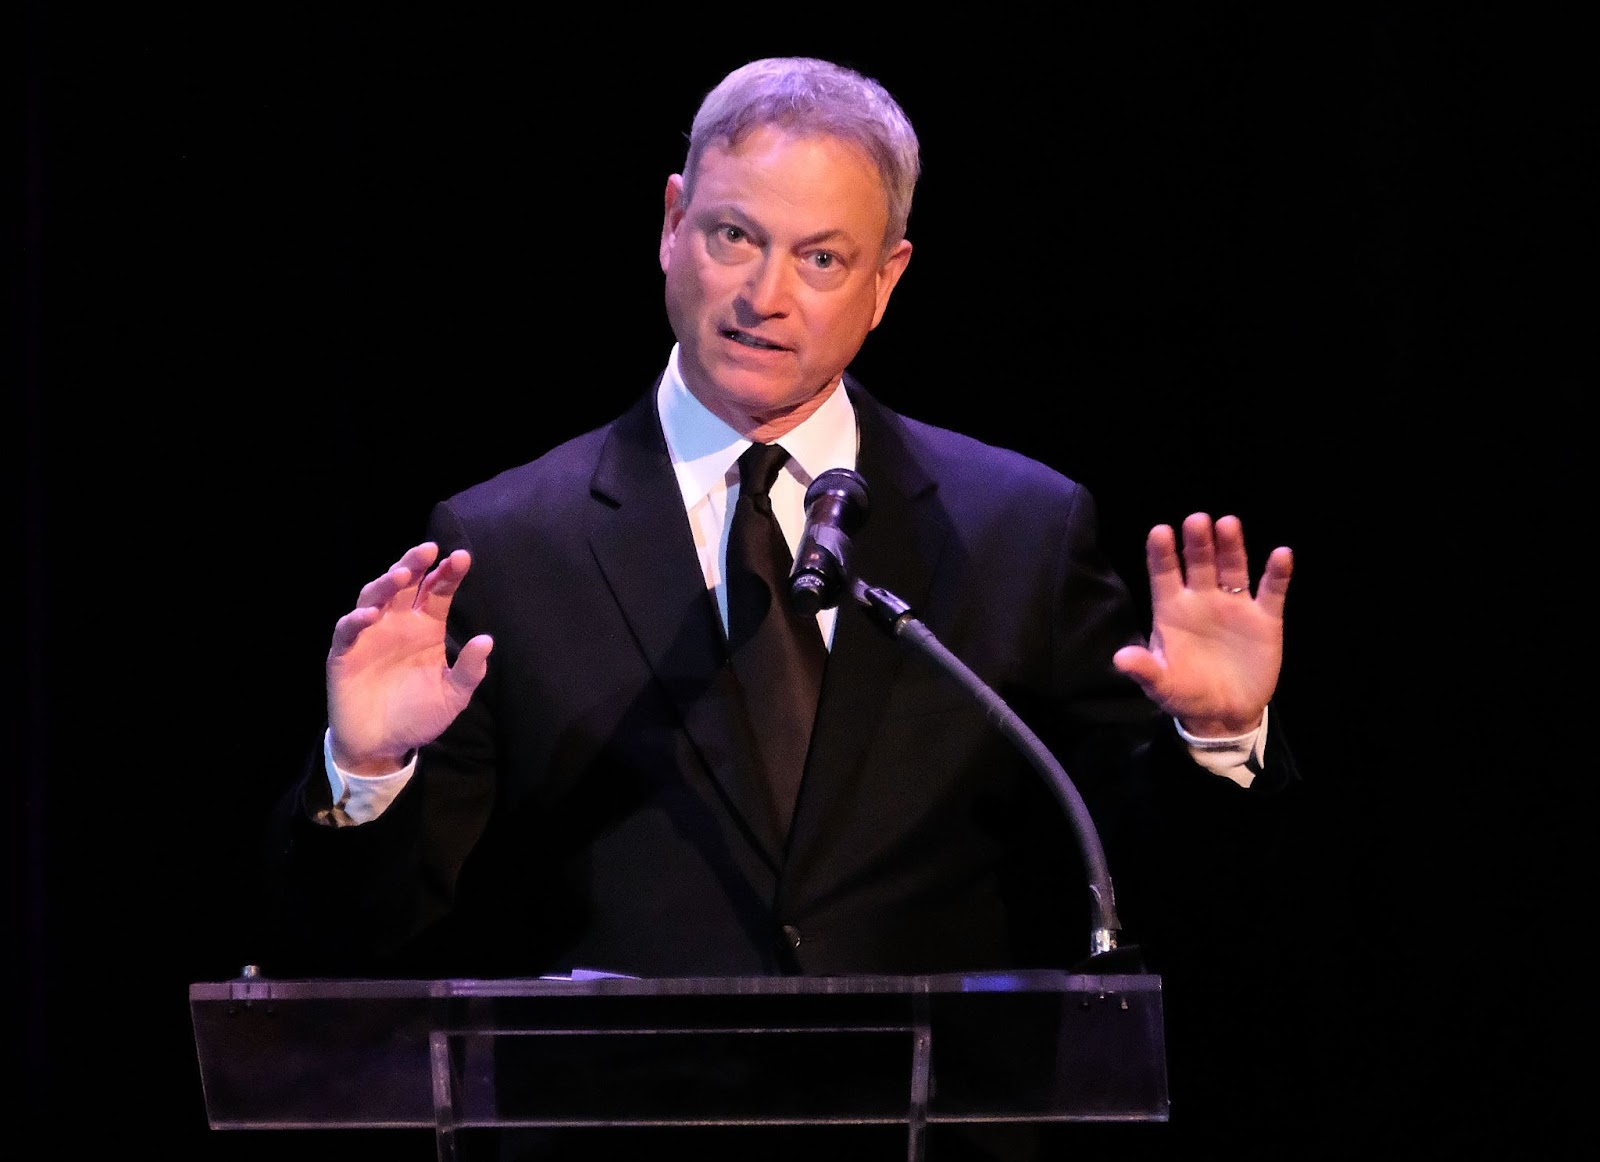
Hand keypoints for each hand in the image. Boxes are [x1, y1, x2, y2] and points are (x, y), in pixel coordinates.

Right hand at [326, 542, 493, 774]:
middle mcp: (397, 623)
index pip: (437, 592)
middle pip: (406, 584)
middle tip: (430, 549)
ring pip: (375, 597)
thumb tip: (487, 640)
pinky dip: (356, 619)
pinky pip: (347, 630)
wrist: (383, 746)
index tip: (462, 557)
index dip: (448, 574)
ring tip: (403, 574)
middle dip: (416, 564)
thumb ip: (470, 670)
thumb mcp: (453, 696)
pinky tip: (371, 614)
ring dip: (387, 583)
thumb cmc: (419, 715)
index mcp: (426, 627)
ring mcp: (369, 635)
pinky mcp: (345, 653)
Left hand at [1112, 513, 1291, 737]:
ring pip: (1232, 568)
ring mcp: (1234, 606)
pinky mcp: (1264, 619)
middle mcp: (1202, 600)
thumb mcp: (1163, 686)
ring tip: (1228, 524)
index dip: (1161, 554)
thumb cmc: (1186, 694)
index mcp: (1173, 611)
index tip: (1159, 532)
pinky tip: (1282, 555)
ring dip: (1231, 547)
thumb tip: (1120, 658)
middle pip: (1199, 563)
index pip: (1164, 575)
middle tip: (1196, 520)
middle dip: (1197, 542)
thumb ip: (1145, 670)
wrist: (1225, 714)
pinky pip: (1271, 591)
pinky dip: (1277, 574)